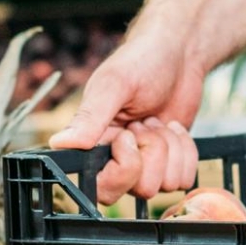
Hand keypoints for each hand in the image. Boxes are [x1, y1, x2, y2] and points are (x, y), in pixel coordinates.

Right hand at [49, 28, 204, 202]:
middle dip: (153, 154)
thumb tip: (59, 143)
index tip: (130, 133)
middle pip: (138, 190)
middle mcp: (115, 159)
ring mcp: (144, 164)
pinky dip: (186, 152)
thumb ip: (89, 117)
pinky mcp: (169, 164)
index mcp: (92, 143)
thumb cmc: (142, 62)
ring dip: (170, 148)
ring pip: (165, 185)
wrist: (179, 55)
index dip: (123, 167)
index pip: (101, 186)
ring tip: (158, 120)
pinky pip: (184, 179)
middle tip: (147, 122)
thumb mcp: (114, 84)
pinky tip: (173, 128)